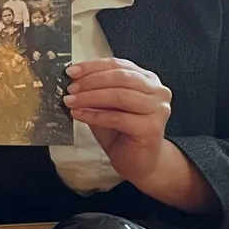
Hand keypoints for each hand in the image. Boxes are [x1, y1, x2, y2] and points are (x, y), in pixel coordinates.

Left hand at [63, 59, 214, 212]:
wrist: (139, 163)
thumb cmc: (121, 133)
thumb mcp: (106, 106)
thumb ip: (96, 90)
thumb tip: (72, 80)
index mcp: (147, 79)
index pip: (118, 65)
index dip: (93, 67)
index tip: (71, 72)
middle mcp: (158, 91)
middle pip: (121, 77)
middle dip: (91, 81)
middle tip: (70, 88)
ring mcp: (158, 109)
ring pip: (120, 95)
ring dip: (91, 97)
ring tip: (71, 101)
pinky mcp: (152, 128)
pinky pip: (117, 118)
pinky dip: (95, 115)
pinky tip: (79, 115)